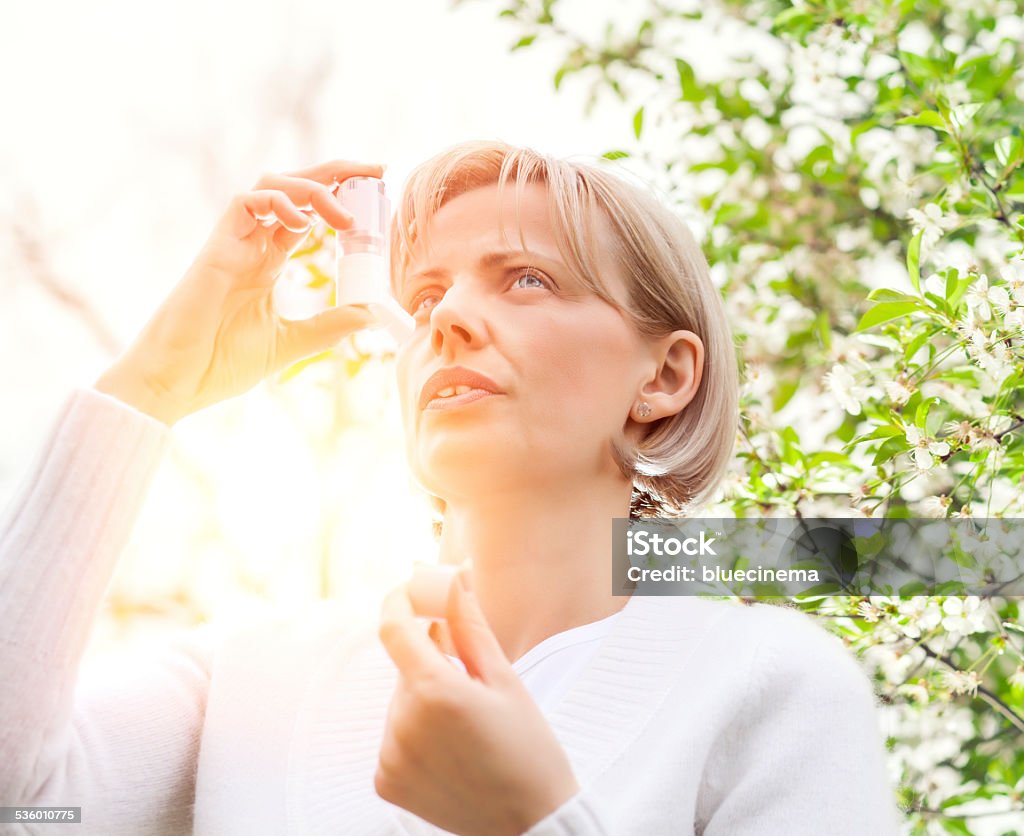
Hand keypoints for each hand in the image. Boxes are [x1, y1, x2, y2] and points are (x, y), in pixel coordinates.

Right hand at [95, 159, 384, 424]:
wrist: (177, 381)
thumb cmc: (220, 363)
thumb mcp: (291, 341)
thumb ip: (329, 325)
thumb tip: (372, 314)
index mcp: (267, 262)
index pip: (307, 214)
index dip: (339, 198)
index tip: (375, 194)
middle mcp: (252, 245)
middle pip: (293, 188)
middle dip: (335, 173)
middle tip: (376, 170)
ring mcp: (233, 243)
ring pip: (271, 185)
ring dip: (313, 188)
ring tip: (345, 215)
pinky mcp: (216, 248)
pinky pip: (246, 203)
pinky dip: (279, 203)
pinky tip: (306, 224)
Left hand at [376, 572, 580, 835]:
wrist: (530, 824)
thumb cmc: (528, 751)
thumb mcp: (505, 680)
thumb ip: (470, 626)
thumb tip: (456, 577)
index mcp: (435, 692)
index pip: (394, 627)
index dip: (400, 601)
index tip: (412, 590)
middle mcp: (403, 723)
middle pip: (404, 668)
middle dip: (430, 662)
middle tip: (471, 681)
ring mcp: (390, 755)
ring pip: (400, 702)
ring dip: (424, 699)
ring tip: (468, 728)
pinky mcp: (386, 781)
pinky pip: (394, 737)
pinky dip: (416, 734)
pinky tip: (451, 750)